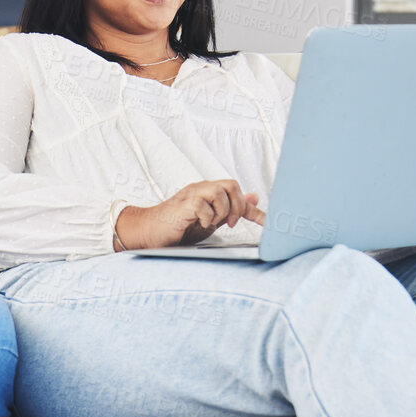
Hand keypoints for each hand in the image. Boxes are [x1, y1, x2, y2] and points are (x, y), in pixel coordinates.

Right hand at [117, 179, 265, 249]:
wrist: (148, 232)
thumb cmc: (176, 228)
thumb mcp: (209, 221)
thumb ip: (229, 210)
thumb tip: (253, 199)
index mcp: (208, 193)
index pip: (237, 193)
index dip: (254, 210)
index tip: (268, 223)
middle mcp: (201, 189)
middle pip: (231, 185)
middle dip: (237, 207)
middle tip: (230, 223)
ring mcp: (191, 195)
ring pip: (219, 192)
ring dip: (222, 212)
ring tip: (212, 224)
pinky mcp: (183, 205)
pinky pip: (203, 204)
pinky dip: (206, 217)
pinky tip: (200, 224)